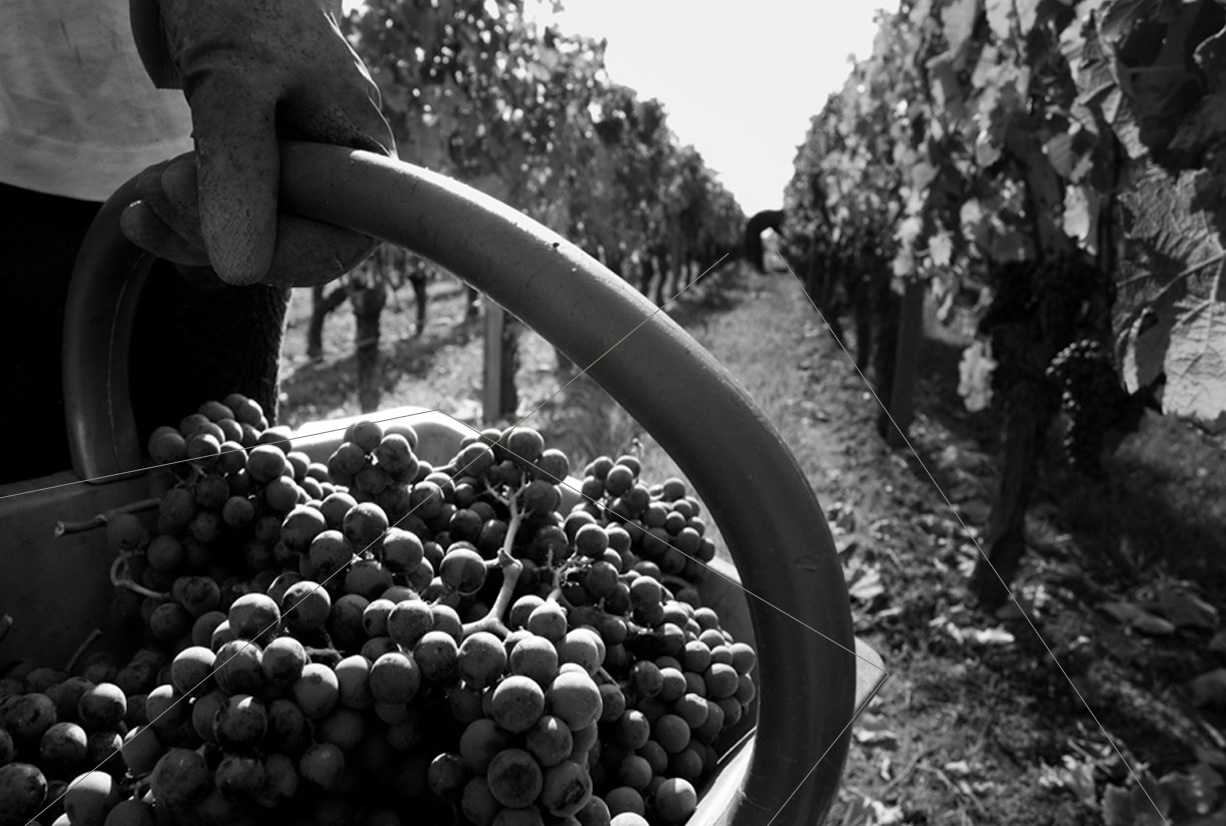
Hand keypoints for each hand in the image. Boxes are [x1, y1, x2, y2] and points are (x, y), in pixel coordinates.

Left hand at [121, 0, 395, 286]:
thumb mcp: (235, 84)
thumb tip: (241, 272)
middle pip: (290, 250)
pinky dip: (184, 218)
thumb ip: (240, 173)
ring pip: (252, 241)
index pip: (338, 246)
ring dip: (190, 229)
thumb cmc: (240, 6)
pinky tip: (147, 202)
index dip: (281, 255)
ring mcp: (296, 172)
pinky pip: (227, 218)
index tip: (214, 219)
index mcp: (362, 156)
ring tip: (149, 191)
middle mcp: (338, 173)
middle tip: (163, 186)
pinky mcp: (256, 169)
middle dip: (218, 235)